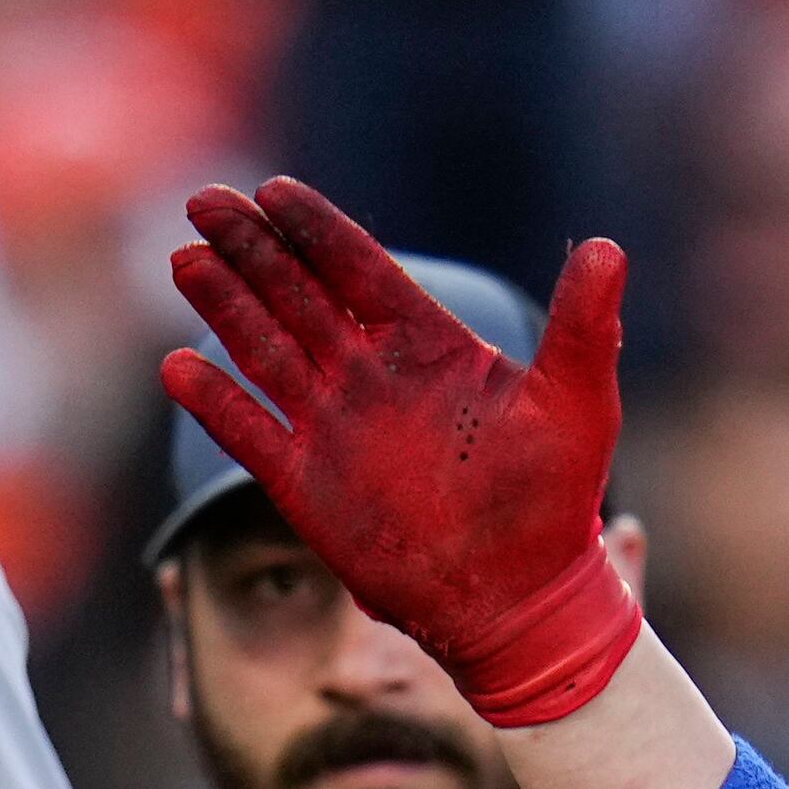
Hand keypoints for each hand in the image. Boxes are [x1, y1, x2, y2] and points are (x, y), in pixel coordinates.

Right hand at [164, 181, 642, 725]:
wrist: (521, 598)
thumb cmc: (556, 502)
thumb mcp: (579, 405)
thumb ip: (584, 327)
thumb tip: (610, 247)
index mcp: (428, 346)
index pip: (359, 269)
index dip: (316, 229)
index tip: (274, 189)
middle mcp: (371, 376)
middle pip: (297, 295)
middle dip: (252, 248)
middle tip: (206, 201)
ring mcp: (334, 427)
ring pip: (265, 349)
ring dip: (225, 304)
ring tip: (186, 259)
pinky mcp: (307, 485)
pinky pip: (251, 432)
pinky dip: (215, 402)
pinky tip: (179, 367)